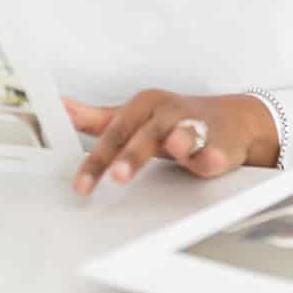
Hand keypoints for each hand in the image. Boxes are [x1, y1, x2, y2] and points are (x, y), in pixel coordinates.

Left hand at [64, 89, 277, 194]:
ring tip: (175, 149)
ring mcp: (196, 126)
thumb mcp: (133, 117)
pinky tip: (208, 160)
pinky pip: (216, 150)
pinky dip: (212, 155)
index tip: (82, 185)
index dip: (96, 161)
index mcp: (144, 107)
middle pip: (147, 135)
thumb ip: (97, 118)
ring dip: (180, 140)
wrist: (231, 120)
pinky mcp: (221, 143)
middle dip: (133, 155)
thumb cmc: (174, 120)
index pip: (114, 134)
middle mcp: (168, 113)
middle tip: (118, 175)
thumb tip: (61, 108)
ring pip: (186, 133)